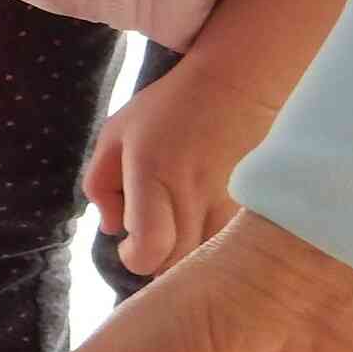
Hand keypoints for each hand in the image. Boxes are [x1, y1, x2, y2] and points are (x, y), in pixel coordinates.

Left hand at [84, 60, 281, 278]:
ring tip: (176, 230)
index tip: (129, 243)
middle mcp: (194, 193)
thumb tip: (111, 229)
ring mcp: (228, 203)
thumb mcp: (116, 134)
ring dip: (187, 257)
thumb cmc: (167, 110)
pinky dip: (213, 247)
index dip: (135, 257)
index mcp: (153, 174)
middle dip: (157, 262)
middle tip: (150, 238)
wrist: (235, 87)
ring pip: (207, 261)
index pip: (150, 245)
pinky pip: (230, 246)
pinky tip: (202, 224)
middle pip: (177, 264)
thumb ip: (100, 184)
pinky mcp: (252, 207)